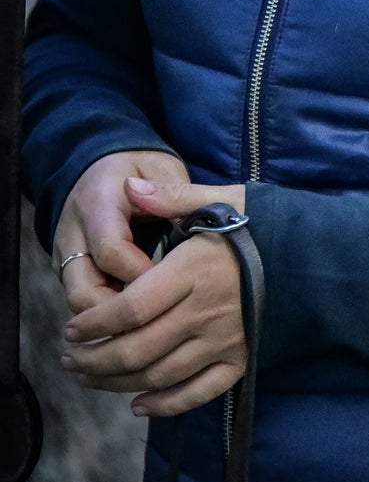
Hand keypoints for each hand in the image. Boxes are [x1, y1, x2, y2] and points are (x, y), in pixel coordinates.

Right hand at [51, 148, 193, 315]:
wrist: (101, 163)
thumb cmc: (140, 166)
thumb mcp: (163, 168)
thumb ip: (175, 199)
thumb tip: (192, 232)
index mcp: (98, 203)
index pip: (112, 253)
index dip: (143, 276)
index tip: (172, 284)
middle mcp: (72, 233)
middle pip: (83, 292)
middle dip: (120, 313)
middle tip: (159, 315)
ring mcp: (63, 253)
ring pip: (77, 303)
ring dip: (111, 316)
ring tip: (149, 318)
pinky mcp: (64, 266)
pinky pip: (80, 299)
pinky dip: (105, 311)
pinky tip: (136, 314)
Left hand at [59, 174, 248, 418]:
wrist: (320, 259)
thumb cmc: (266, 226)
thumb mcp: (224, 199)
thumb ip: (173, 197)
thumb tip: (130, 187)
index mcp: (195, 271)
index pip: (132, 307)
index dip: (97, 322)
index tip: (73, 327)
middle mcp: (206, 312)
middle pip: (138, 349)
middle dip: (96, 359)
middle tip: (71, 358)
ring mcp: (225, 341)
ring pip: (159, 374)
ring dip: (117, 382)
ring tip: (90, 376)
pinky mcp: (241, 361)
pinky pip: (197, 392)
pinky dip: (165, 404)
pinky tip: (139, 404)